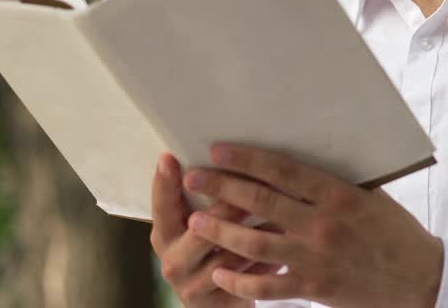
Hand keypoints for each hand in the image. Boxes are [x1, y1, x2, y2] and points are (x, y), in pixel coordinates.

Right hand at [150, 153, 283, 306]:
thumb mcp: (198, 228)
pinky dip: (267, 263)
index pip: (162, 206)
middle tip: (255, 184)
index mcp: (164, 236)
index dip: (165, 182)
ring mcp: (192, 287)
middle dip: (229, 205)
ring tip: (283, 214)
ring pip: (229, 255)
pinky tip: (286, 249)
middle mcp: (172, 262)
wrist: (218, 304)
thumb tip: (217, 154)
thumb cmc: (210, 253)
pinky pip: (246, 281)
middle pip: (201, 229)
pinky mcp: (215, 305)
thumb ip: (201, 201)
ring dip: (258, 233)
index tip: (169, 157)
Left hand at [183, 144, 443, 307]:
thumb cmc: (396, 232)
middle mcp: (323, 224)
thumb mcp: (370, 197)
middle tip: (194, 178)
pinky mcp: (314, 287)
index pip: (283, 170)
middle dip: (222, 188)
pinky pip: (268, 286)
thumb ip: (335, 183)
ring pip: (256, 244)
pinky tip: (220, 272)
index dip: (247, 159)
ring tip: (195, 221)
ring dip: (221, 231)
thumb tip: (298, 161)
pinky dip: (240, 281)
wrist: (420, 279)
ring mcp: (316, 257)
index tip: (218, 150)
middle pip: (262, 202)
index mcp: (339, 195)